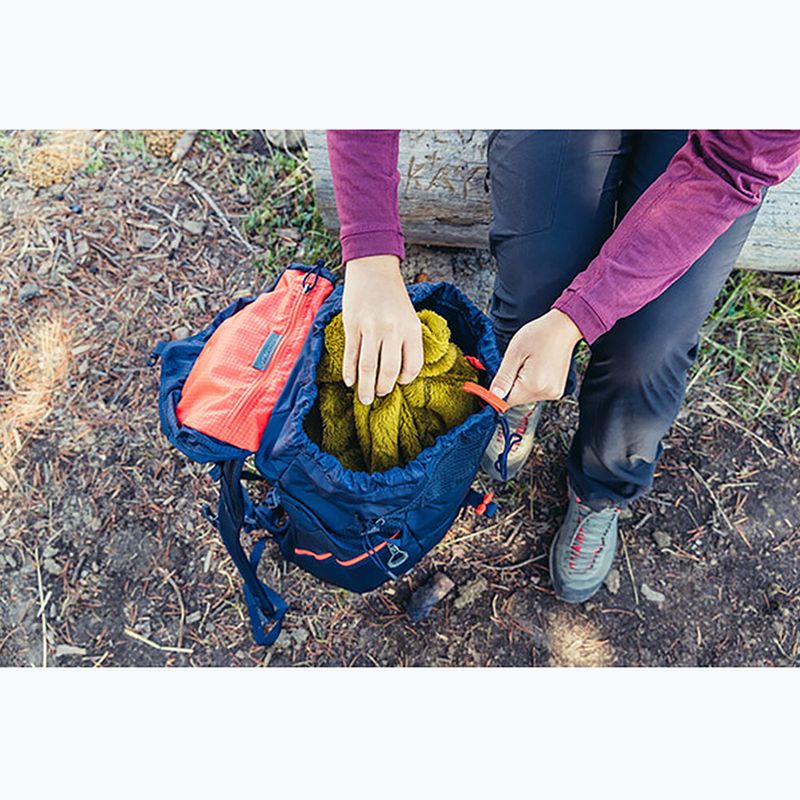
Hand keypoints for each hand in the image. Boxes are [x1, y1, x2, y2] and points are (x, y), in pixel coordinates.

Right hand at [341, 255, 423, 404]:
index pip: (412, 365)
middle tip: (379, 396)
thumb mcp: (408, 316)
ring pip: (367, 366)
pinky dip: (349, 371)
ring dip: (365, 387)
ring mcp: (371, 327)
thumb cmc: (392, 296)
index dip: (406, 379)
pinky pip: (351, 354)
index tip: (399, 381)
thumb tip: (398, 372)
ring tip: (364, 398)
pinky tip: (349, 381)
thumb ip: (406, 341)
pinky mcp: (352, 324)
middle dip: (383, 389)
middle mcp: (392, 329)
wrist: (373, 267)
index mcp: (411, 328)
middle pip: (388, 370)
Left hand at [490, 309, 582, 406]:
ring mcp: (554, 393)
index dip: (499, 390)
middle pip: (517, 399)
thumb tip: (494, 395)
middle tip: (518, 363)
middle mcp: (546, 392)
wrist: (562, 328)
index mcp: (534, 385)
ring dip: (522, 384)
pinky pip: (536, 392)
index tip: (501, 375)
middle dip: (512, 384)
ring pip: (526, 396)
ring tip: (529, 363)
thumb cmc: (539, 335)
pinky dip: (531, 383)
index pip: (506, 401)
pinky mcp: (557, 390)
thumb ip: (503, 377)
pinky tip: (536, 367)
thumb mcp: (514, 353)